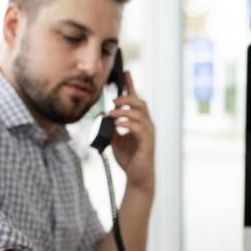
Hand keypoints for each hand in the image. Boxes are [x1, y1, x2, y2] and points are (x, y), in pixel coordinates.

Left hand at [109, 72, 155, 191]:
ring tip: (112, 113)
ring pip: (140, 114)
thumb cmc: (129, 159)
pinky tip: (118, 125)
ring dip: (124, 111)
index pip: (136, 100)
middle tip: (113, 100)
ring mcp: (148, 134)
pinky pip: (139, 128)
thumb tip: (101, 116)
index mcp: (139, 122)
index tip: (126, 72)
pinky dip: (127, 124)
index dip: (131, 85)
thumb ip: (110, 127)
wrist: (137, 177)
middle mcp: (146, 125)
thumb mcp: (115, 139)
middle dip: (126, 98)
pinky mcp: (147, 143)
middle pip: (140, 103)